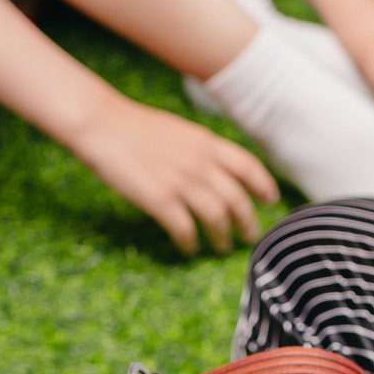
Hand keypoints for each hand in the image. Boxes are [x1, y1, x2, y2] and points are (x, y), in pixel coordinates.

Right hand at [68, 96, 278, 255]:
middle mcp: (200, 163)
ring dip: (222, 237)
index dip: (263, 185)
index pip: (248, 166)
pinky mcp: (160, 199)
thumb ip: (200, 148)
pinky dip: (190, 242)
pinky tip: (188, 248)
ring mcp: (181, 182)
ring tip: (221, 247)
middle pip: (237, 199)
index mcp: (207, 143)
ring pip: (216, 217)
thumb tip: (212, 165)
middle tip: (250, 236)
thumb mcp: (179, 130)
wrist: (103, 124)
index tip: (270, 200)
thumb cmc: (134, 126)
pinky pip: (184, 228)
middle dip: (247, 221)